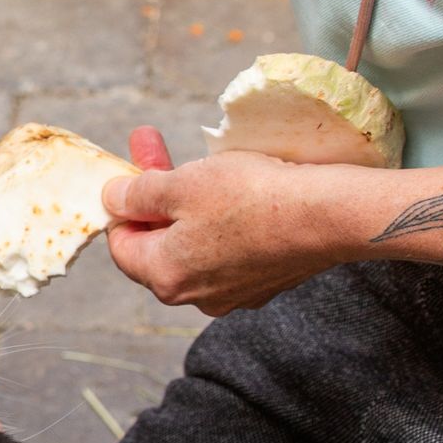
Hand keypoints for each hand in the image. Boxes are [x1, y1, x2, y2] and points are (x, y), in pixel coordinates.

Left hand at [102, 128, 345, 315]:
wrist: (329, 216)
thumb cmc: (252, 198)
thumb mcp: (180, 184)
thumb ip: (137, 194)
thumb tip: (112, 199)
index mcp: (164, 277)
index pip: (122, 243)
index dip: (121, 204)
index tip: (129, 171)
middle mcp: (195, 295)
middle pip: (159, 243)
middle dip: (155, 195)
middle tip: (155, 146)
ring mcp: (233, 293)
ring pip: (195, 244)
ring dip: (190, 206)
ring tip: (199, 165)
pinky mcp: (266, 282)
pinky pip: (231, 248)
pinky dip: (225, 220)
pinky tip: (238, 190)